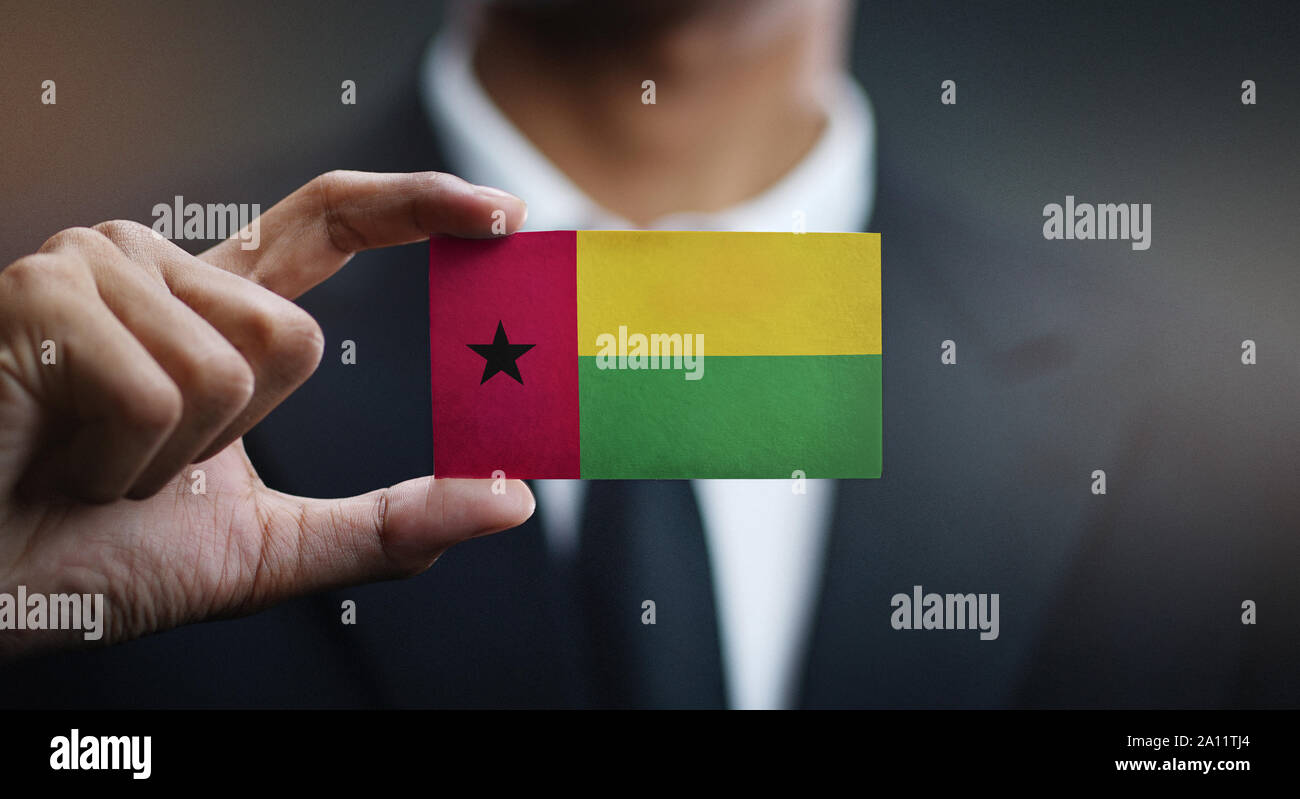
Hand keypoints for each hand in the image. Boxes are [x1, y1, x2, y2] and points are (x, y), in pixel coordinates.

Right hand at [0, 171, 533, 658]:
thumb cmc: (90, 557)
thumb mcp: (267, 548)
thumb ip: (388, 525)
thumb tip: (512, 500)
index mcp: (210, 308)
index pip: (330, 222)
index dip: (417, 206)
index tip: (501, 214)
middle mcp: (156, 267)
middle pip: (296, 336)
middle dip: (233, 439)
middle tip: (140, 467)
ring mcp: (94, 269)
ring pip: (235, 365)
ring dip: (170, 458)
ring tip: (88, 462)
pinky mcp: (42, 293)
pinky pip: (161, 390)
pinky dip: (121, 463)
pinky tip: (54, 456)